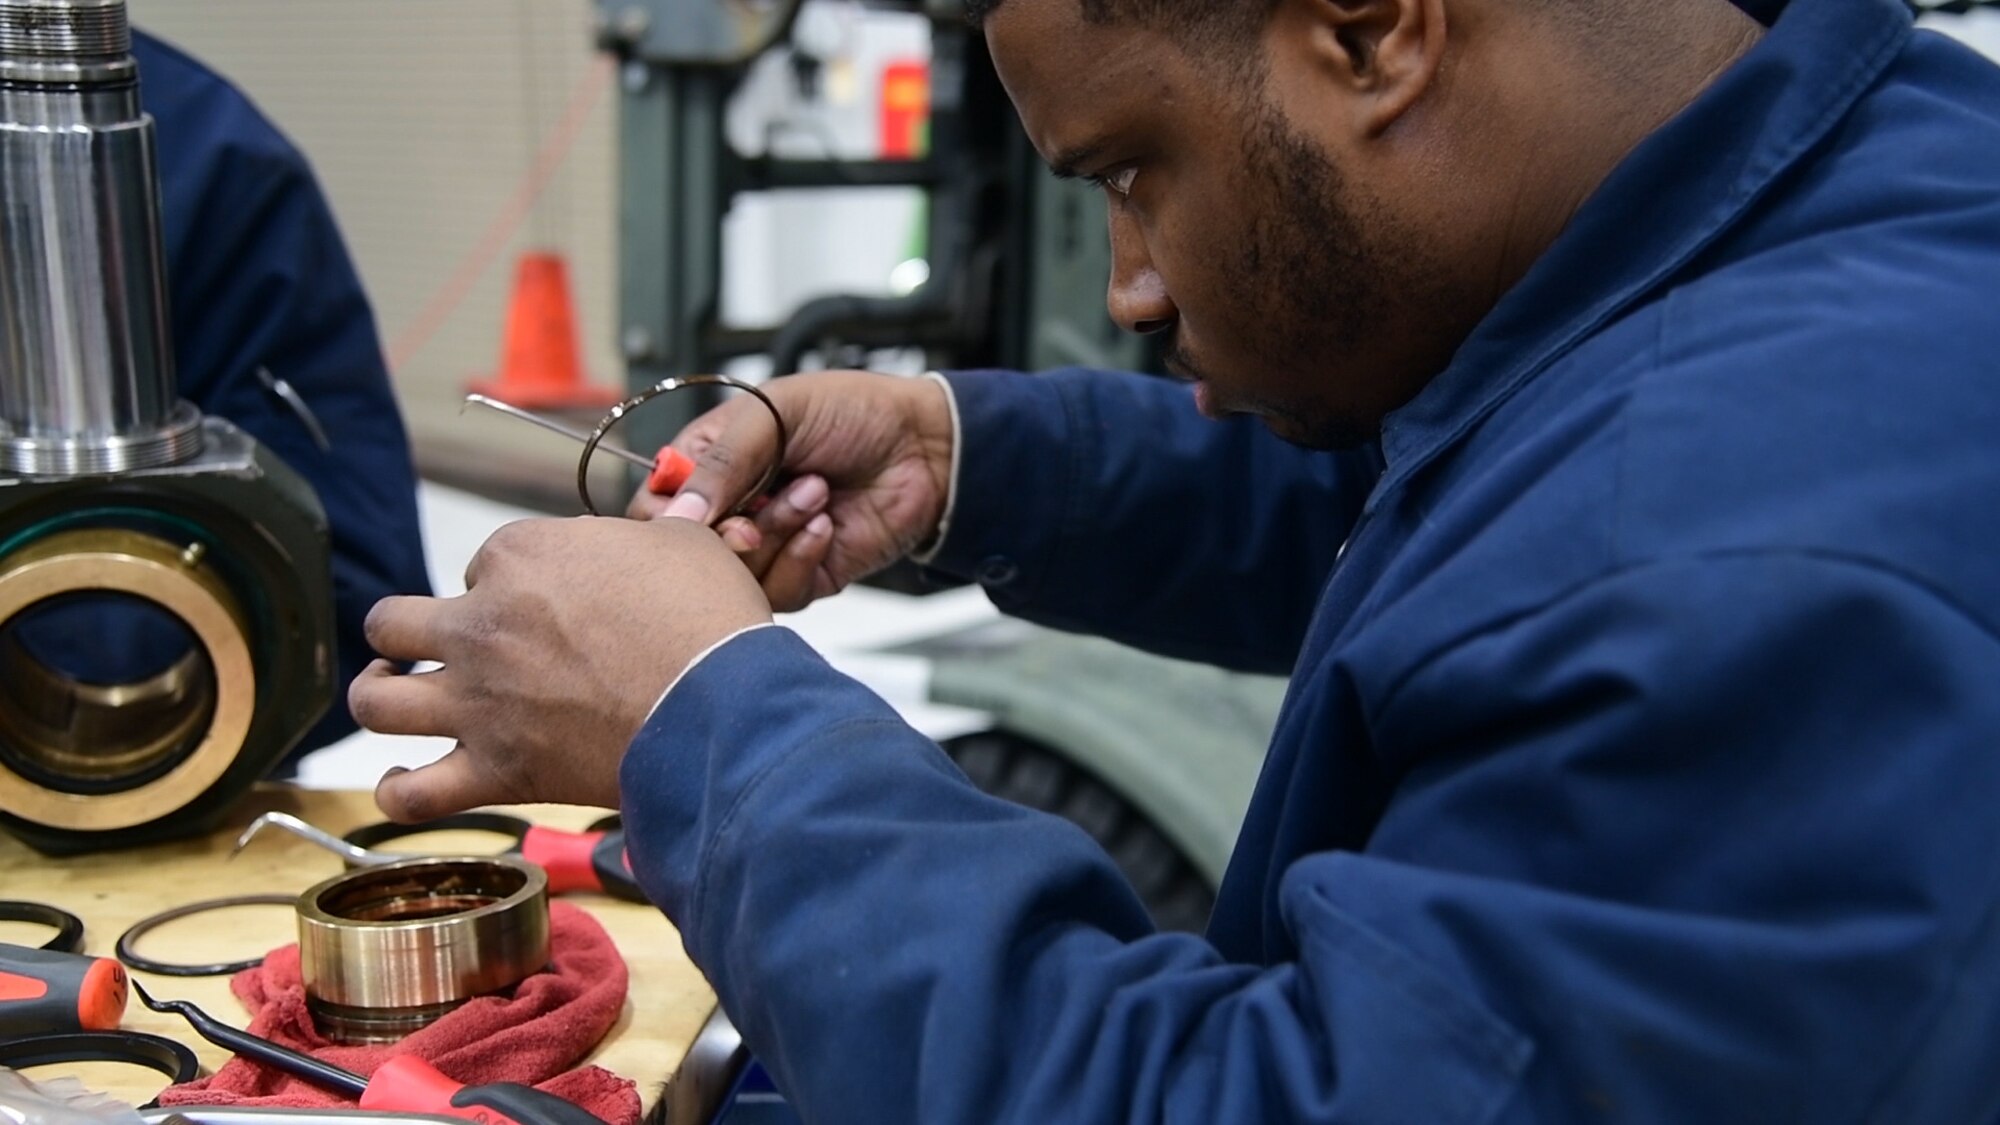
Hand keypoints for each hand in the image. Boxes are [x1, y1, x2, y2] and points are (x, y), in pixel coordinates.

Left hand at [349, 516, 770, 819]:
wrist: (718, 706)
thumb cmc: (708, 621)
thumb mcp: (687, 544)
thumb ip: (652, 535)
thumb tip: (659, 528)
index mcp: (520, 556)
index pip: (487, 561)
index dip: (514, 581)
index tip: (550, 602)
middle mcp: (481, 625)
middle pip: (395, 621)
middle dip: (408, 631)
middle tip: (437, 643)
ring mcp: (478, 700)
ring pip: (375, 701)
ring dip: (377, 696)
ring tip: (394, 693)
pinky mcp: (494, 769)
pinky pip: (413, 794)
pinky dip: (398, 792)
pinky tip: (402, 783)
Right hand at [629, 371, 952, 611]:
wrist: (924, 445)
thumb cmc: (853, 411)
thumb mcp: (773, 414)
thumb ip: (721, 461)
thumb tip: (680, 515)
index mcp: (711, 463)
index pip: (656, 510)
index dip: (666, 522)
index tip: (690, 517)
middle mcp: (734, 509)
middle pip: (691, 557)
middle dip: (725, 538)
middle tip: (752, 518)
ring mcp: (769, 546)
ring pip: (736, 579)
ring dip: (777, 536)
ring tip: (814, 492)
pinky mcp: (805, 576)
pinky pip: (781, 593)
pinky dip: (802, 557)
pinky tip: (826, 524)